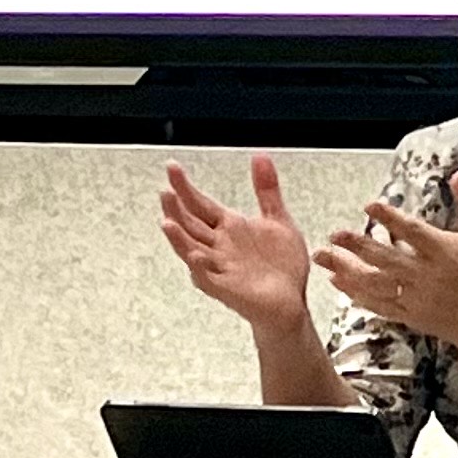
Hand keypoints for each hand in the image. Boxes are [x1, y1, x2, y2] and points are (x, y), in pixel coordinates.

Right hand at [160, 154, 315, 338]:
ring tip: (166, 222)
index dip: (185, 187)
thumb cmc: (282, 266)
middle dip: (176, 209)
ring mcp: (220, 268)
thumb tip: (260, 156)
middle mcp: (219, 246)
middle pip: (190, 224)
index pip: (200, 204)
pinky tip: (194, 256)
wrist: (293, 301)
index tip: (172, 167)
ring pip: (191, 250)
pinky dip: (199, 268)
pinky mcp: (226, 289)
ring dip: (178, 238)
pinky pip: (207, 279)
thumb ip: (266, 190)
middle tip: (165, 191)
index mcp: (228, 228)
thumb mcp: (278, 219)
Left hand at [316, 170, 457, 368]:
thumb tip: (457, 177)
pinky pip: (378, 305)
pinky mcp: (408, 314)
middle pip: (387, 259)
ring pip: (376, 284)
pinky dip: (356, 294)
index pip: (413, 232)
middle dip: (358, 246)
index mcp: (444, 252)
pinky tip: (337, 282)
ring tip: (324, 257)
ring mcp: (415, 297)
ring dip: (347, 270)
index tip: (370, 206)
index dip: (391, 218)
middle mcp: (426, 275)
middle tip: (335, 234)